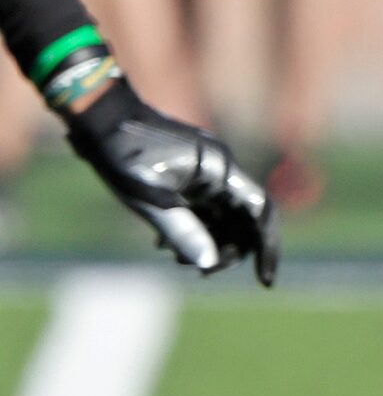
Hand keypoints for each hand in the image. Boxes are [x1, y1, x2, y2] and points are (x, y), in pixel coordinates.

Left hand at [66, 86, 278, 282]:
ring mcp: (208, 170)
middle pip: (245, 218)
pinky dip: (195, 228)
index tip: (264, 280)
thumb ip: (181, 229)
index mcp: (219, 169)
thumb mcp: (146, 197)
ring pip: (225, 216)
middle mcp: (221, 168)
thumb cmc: (122, 152)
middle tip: (202, 272)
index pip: (261, 210)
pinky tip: (166, 243)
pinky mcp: (193, 173)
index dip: (268, 246)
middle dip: (230, 250)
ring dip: (210, 242)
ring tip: (175, 257)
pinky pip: (207, 207)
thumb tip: (209, 263)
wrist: (101, 115)